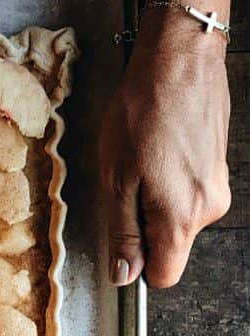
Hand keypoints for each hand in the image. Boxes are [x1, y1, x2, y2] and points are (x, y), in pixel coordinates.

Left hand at [99, 13, 230, 287]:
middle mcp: (208, 209)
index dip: (137, 264)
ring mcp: (217, 187)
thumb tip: (124, 275)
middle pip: (169, 244)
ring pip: (177, 217)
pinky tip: (157, 147)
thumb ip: (122, 232)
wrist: (179, 60)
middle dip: (142, 223)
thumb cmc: (142, 112)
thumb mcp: (116, 179)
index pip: (164, 275)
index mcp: (181, 218)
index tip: (119, 238)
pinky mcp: (217, 168)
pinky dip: (167, 179)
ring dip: (153, 198)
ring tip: (141, 157)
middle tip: (125, 180)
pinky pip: (187, 192)